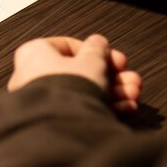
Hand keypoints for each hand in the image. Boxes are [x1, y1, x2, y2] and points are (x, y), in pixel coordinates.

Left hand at [8, 34, 141, 112]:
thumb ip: (96, 50)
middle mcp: (33, 76)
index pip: (68, 47)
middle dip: (111, 76)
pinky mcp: (54, 119)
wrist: (63, 125)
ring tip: (133, 94)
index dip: (97, 52)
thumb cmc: (70, 87)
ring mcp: (43, 100)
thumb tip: (97, 42)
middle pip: (81, 71)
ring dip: (113, 92)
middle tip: (131, 79)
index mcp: (34, 53)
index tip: (116, 59)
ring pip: (84, 91)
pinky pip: (81, 108)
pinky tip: (126, 108)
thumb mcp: (91, 61)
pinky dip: (103, 107)